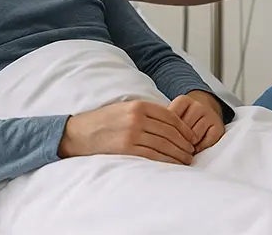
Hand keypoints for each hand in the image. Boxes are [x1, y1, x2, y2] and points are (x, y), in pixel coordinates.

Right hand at [59, 100, 197, 164]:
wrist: (79, 133)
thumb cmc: (103, 122)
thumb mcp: (125, 109)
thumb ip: (146, 113)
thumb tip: (171, 125)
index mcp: (139, 105)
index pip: (170, 116)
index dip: (184, 129)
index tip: (192, 138)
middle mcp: (137, 118)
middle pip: (170, 131)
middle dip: (184, 144)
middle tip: (192, 152)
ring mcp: (132, 134)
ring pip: (164, 145)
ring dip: (178, 154)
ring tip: (186, 160)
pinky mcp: (127, 149)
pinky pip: (153, 156)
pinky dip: (166, 161)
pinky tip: (173, 165)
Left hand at [169, 91, 225, 152]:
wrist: (205, 113)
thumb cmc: (185, 118)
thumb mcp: (173, 115)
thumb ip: (165, 122)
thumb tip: (159, 137)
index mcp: (183, 101)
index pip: (171, 118)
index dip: (167, 131)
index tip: (165, 137)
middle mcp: (198, 105)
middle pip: (183, 129)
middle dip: (178, 140)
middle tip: (176, 145)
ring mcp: (210, 115)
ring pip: (195, 136)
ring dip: (189, 145)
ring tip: (185, 147)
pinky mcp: (219, 127)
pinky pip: (208, 141)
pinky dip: (201, 148)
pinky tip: (196, 148)